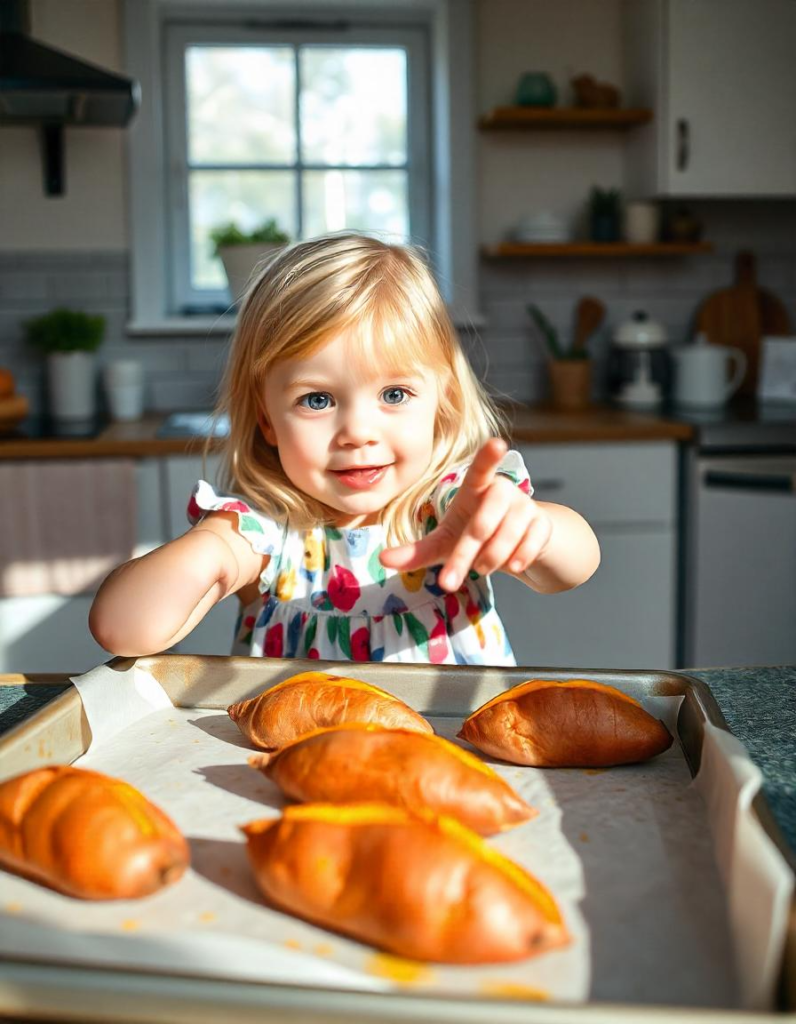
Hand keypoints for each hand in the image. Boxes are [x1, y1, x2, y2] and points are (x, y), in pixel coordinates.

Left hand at [380, 438, 552, 591]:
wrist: (519, 546)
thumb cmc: (474, 536)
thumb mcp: (444, 543)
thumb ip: (416, 552)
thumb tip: (382, 560)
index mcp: (475, 489)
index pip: (481, 469)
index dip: (488, 457)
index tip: (497, 444)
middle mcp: (502, 491)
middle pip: (486, 517)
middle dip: (466, 550)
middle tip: (449, 582)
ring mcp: (525, 506)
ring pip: (509, 532)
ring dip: (491, 557)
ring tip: (481, 569)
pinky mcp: (542, 524)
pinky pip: (531, 542)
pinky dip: (518, 558)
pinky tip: (511, 565)